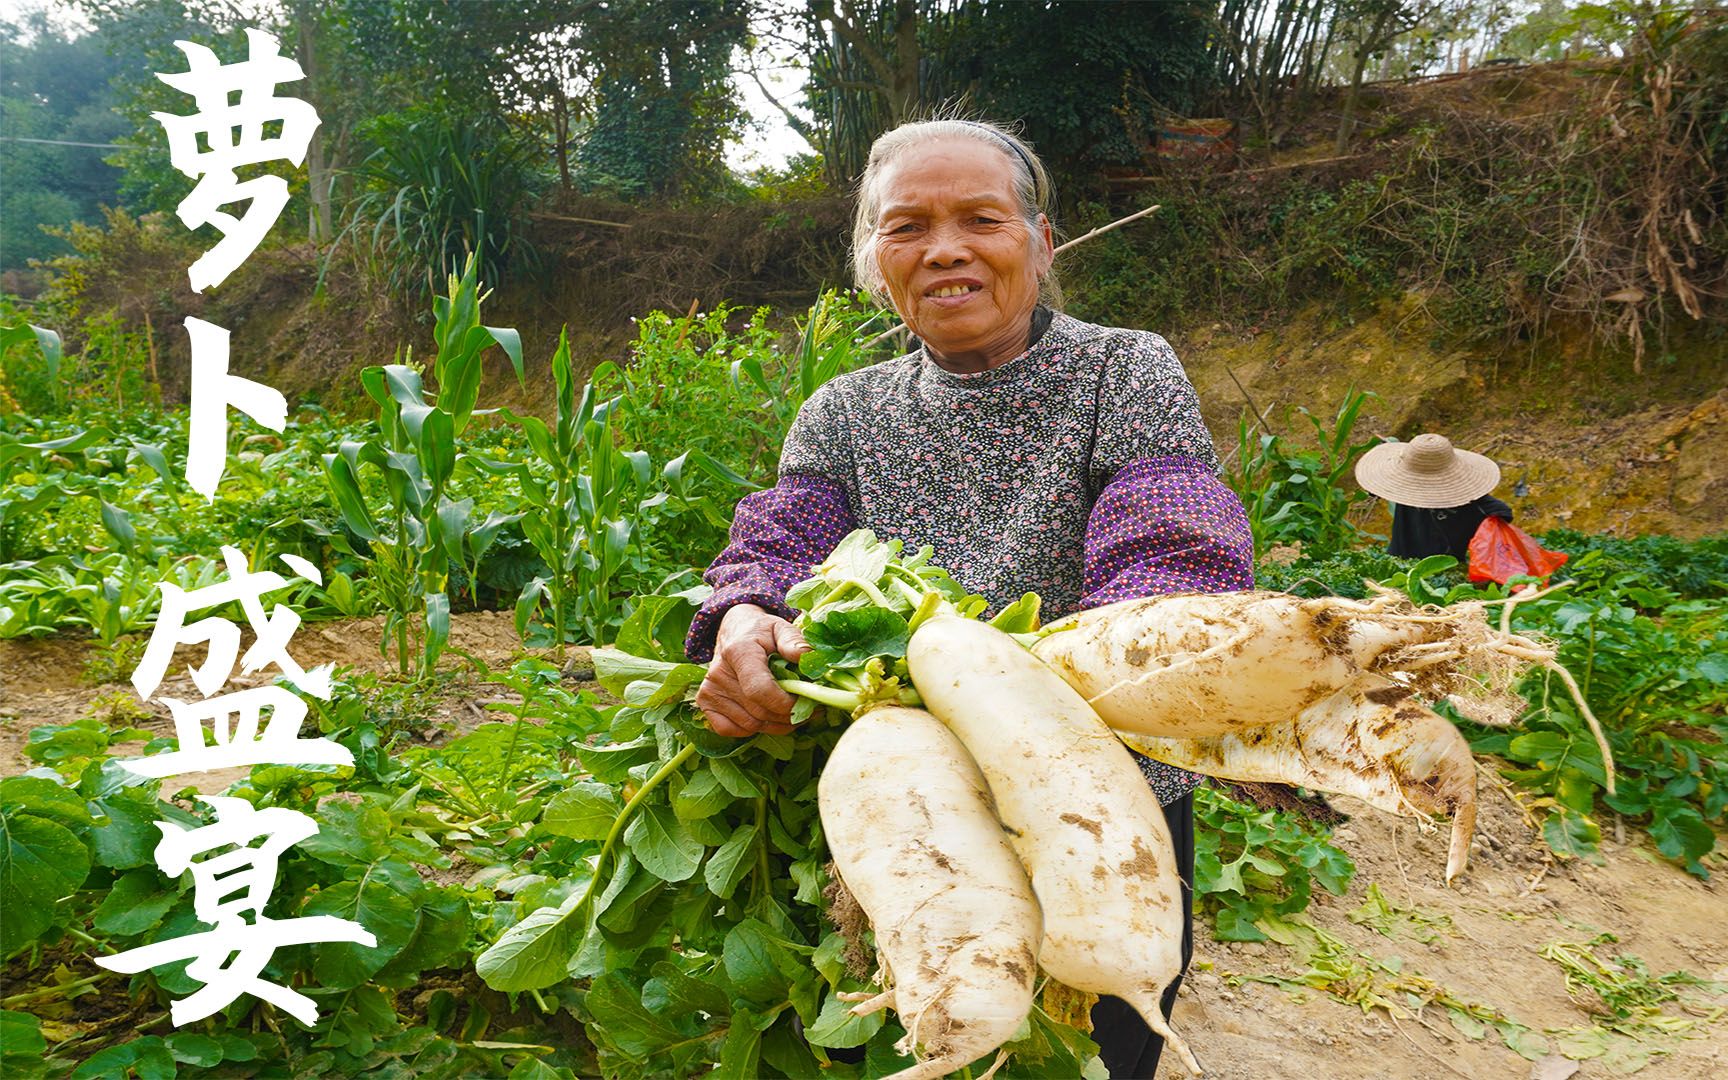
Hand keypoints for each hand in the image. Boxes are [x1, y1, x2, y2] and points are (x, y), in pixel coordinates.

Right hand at [696, 604, 809, 737]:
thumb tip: (807, 657)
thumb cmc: (761, 631)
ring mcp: (709, 689)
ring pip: (749, 724)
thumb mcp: (781, 628)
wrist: (733, 630)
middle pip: (758, 711)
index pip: (760, 690)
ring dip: (775, 726)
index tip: (806, 702)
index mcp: (739, 651)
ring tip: (793, 714)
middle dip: (789, 717)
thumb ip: (794, 641)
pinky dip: (751, 730)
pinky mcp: (704, 701)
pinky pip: (729, 730)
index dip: (786, 704)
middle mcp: (719, 672)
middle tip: (809, 710)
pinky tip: (766, 717)